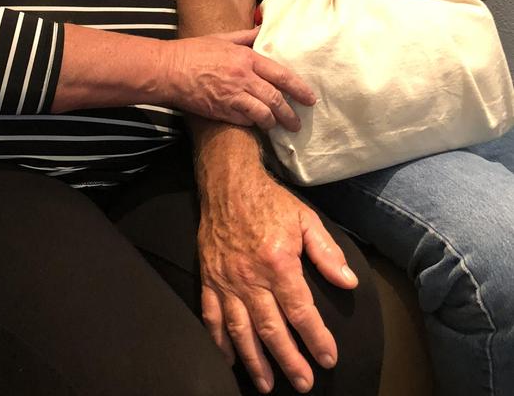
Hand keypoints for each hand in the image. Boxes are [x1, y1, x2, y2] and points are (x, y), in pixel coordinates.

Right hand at [163, 29, 315, 130]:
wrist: (168, 70)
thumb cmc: (193, 51)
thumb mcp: (222, 38)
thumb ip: (245, 36)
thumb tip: (262, 29)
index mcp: (246, 58)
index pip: (281, 75)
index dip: (299, 88)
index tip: (309, 98)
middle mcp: (243, 78)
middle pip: (276, 99)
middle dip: (290, 114)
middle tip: (298, 123)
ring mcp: (232, 97)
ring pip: (263, 114)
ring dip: (274, 122)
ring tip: (279, 128)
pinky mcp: (221, 111)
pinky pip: (245, 122)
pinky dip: (254, 125)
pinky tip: (257, 126)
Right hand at [199, 168, 357, 392]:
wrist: (228, 183)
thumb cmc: (270, 201)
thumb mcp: (305, 219)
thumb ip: (327, 253)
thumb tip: (349, 283)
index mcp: (278, 263)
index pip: (301, 311)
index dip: (317, 338)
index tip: (329, 358)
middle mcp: (251, 278)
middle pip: (272, 329)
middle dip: (290, 360)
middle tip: (304, 383)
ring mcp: (226, 281)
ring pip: (241, 331)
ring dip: (255, 361)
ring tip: (267, 385)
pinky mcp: (208, 278)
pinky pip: (212, 317)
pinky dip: (219, 342)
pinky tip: (230, 359)